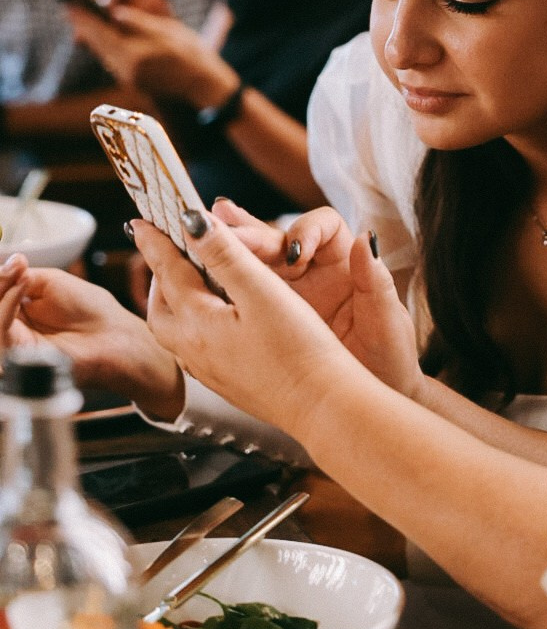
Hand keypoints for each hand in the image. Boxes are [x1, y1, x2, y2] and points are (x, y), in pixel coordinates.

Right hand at [0, 262, 183, 419]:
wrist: (110, 334)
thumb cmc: (89, 309)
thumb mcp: (50, 282)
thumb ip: (20, 277)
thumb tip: (8, 262)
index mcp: (18, 307)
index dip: (1, 277)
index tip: (16, 261)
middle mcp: (11, 324)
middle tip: (14, 267)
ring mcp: (11, 341)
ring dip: (2, 289)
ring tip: (22, 276)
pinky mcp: (15, 354)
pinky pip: (0, 330)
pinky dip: (7, 304)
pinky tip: (22, 289)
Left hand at [67, 2, 236, 107]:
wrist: (205, 91)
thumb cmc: (193, 58)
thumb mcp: (170, 32)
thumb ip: (140, 22)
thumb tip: (116, 12)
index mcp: (134, 54)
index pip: (100, 32)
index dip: (84, 17)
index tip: (70, 4)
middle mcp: (126, 69)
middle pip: (96, 43)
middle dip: (85, 25)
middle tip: (73, 9)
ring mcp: (128, 78)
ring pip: (103, 52)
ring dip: (94, 35)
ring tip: (85, 21)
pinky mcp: (133, 82)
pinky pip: (112, 60)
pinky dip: (106, 46)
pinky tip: (105, 37)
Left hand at [135, 211, 365, 442]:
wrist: (320, 406)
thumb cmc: (299, 352)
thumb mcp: (261, 290)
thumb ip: (225, 254)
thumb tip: (191, 222)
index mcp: (198, 323)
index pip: (168, 272)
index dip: (156, 242)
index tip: (143, 222)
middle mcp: (195, 349)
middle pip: (161, 307)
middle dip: (160, 275)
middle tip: (166, 250)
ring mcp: (210, 370)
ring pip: (176, 330)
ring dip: (175, 301)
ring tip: (190, 282)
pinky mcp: (228, 382)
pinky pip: (195, 347)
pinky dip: (194, 323)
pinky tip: (216, 321)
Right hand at [215, 200, 423, 397]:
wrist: (368, 398)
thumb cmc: (389, 356)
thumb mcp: (386, 320)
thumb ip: (376, 280)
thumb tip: (366, 240)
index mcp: (343, 262)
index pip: (322, 226)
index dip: (305, 231)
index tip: (296, 253)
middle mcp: (313, 270)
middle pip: (278, 238)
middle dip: (252, 234)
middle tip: (225, 234)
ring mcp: (288, 292)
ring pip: (255, 260)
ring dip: (229, 245)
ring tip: (203, 229)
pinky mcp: (269, 316)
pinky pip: (243, 293)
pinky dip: (222, 281)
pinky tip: (197, 272)